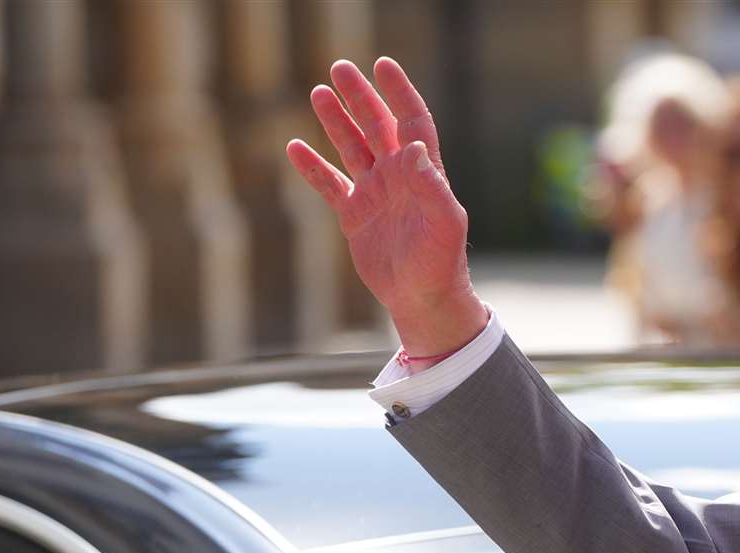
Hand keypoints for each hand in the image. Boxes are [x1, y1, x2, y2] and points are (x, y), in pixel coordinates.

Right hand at [286, 58, 486, 356]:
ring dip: (336, 121)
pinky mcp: (356, 216)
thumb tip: (414, 148)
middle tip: (339, 68)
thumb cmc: (441, 264)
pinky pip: (331, 184)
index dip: (399, 93)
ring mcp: (376, 195)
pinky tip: (294, 146)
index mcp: (424, 174)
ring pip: (353, 148)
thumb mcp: (445, 224)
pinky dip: (313, 167)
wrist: (424, 300)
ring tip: (317, 92)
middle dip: (360, 97)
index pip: (412, 122)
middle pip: (377, 127)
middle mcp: (398, 178)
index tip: (383, 65)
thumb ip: (432, 186)